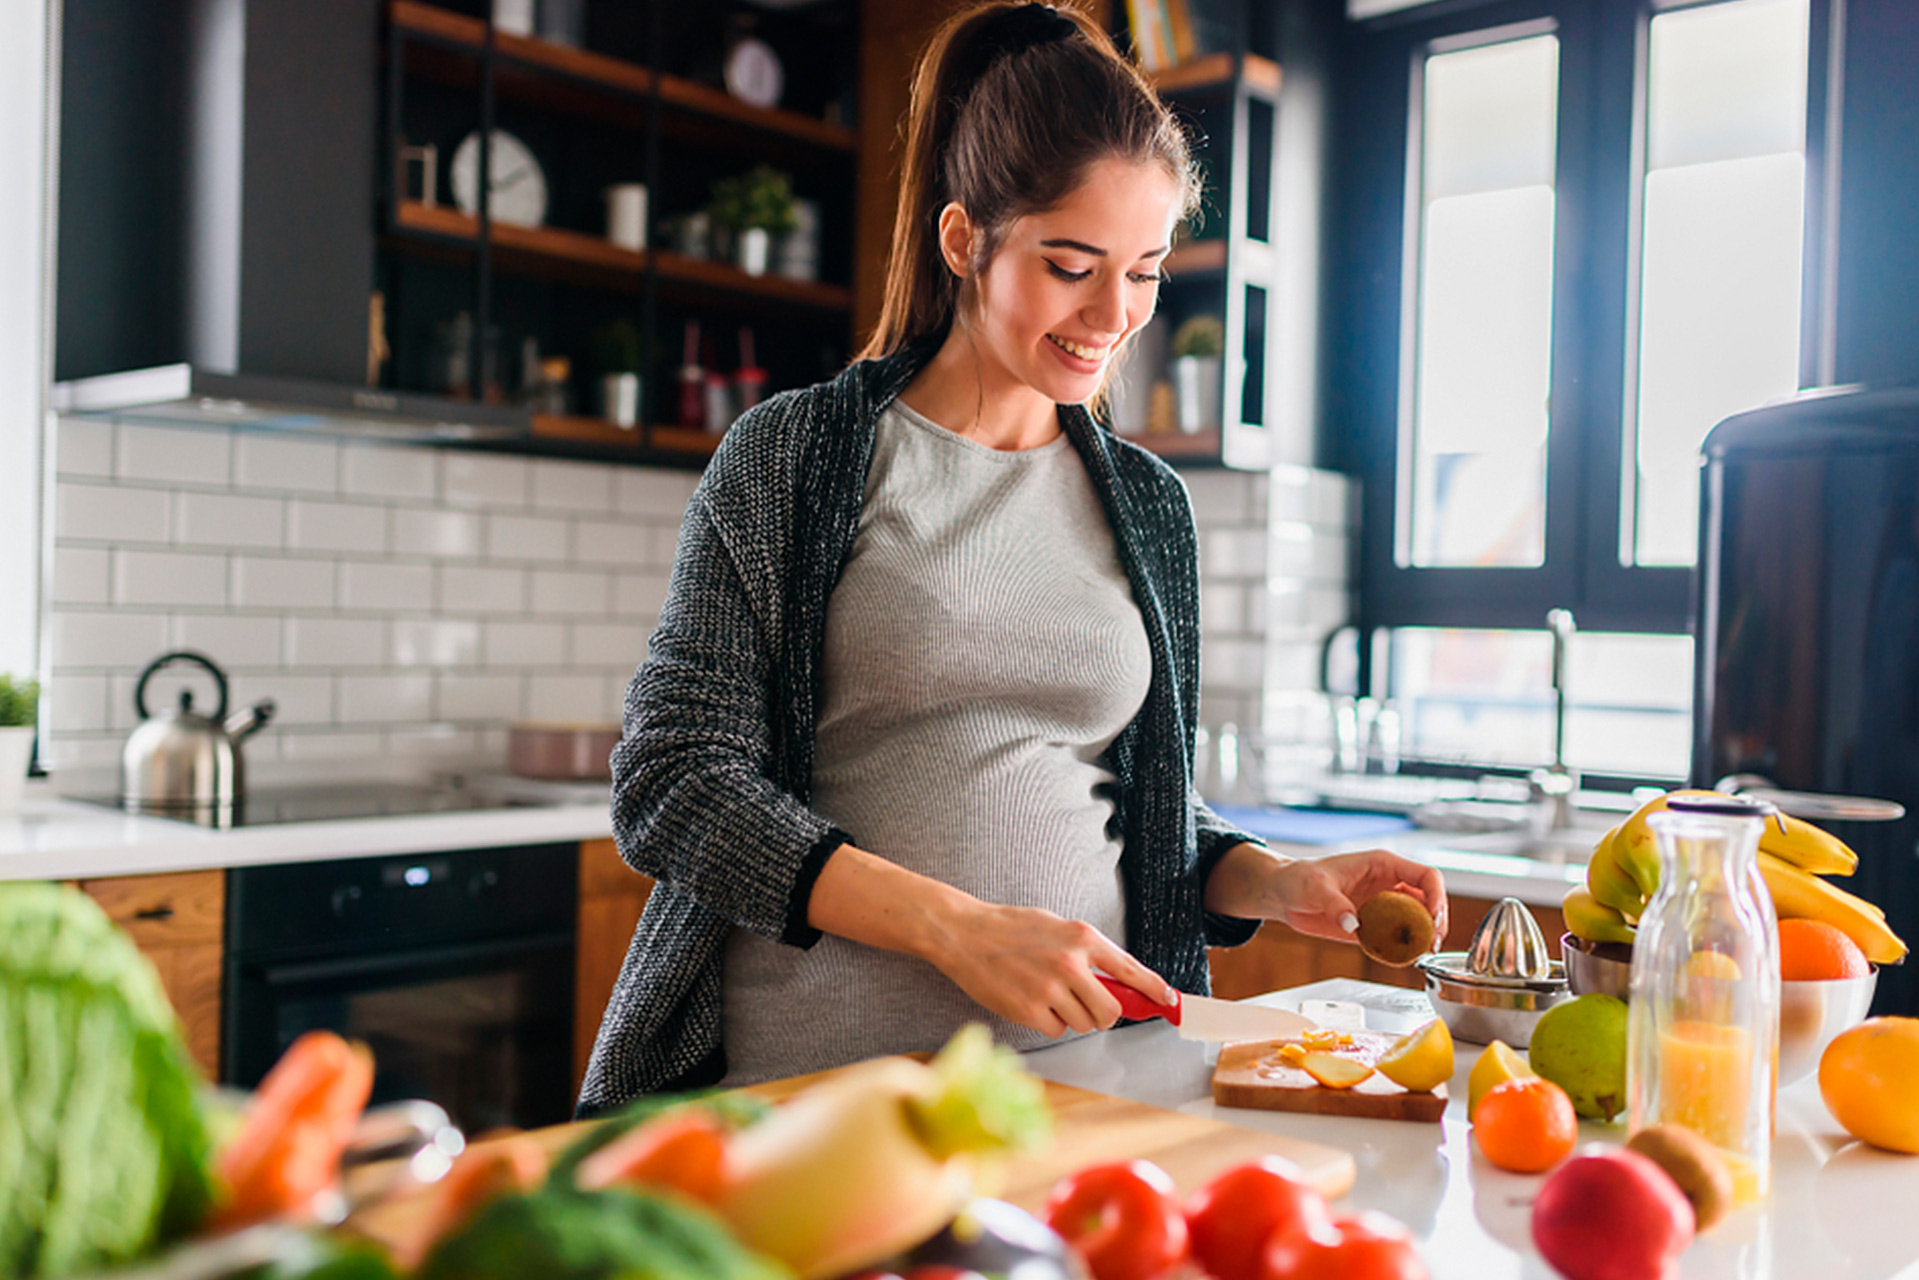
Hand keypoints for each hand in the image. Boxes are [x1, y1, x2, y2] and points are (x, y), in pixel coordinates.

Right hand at [925, 899, 1176, 1038]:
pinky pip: (1057, 1030)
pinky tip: (1031, 1002)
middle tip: (1089, 1007)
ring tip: (1048, 995)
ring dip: (1072, 1017)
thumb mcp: (1056, 927)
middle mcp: (1070, 963)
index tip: (1168, 1001)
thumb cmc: (1011, 928)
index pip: (1131, 969)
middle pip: (1110, 1012)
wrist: (965, 934)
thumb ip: (1087, 952)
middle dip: (1103, 1016)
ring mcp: (1050, 988)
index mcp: (1082, 937)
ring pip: (1083, 1024)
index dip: (1154, 989)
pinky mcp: (1029, 1009)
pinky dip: (1049, 1022)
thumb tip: (1119, 982)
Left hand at [1205, 842, 1447, 943]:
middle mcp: (1388, 885)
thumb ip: (1335, 904)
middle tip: (1432, 943)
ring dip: (1424, 938)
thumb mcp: (1315, 886)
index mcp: (1383, 865)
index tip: (1434, 918)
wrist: (1283, 895)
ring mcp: (1383, 906)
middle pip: (1429, 901)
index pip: (1425, 876)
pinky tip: (1402, 959)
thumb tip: (1353, 923)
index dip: (1437, 896)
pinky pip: (1396, 938)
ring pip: (1417, 921)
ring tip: (1422, 953)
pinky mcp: (1373, 925)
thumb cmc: (1298, 877)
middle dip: (1436, 922)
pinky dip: (1403, 949)